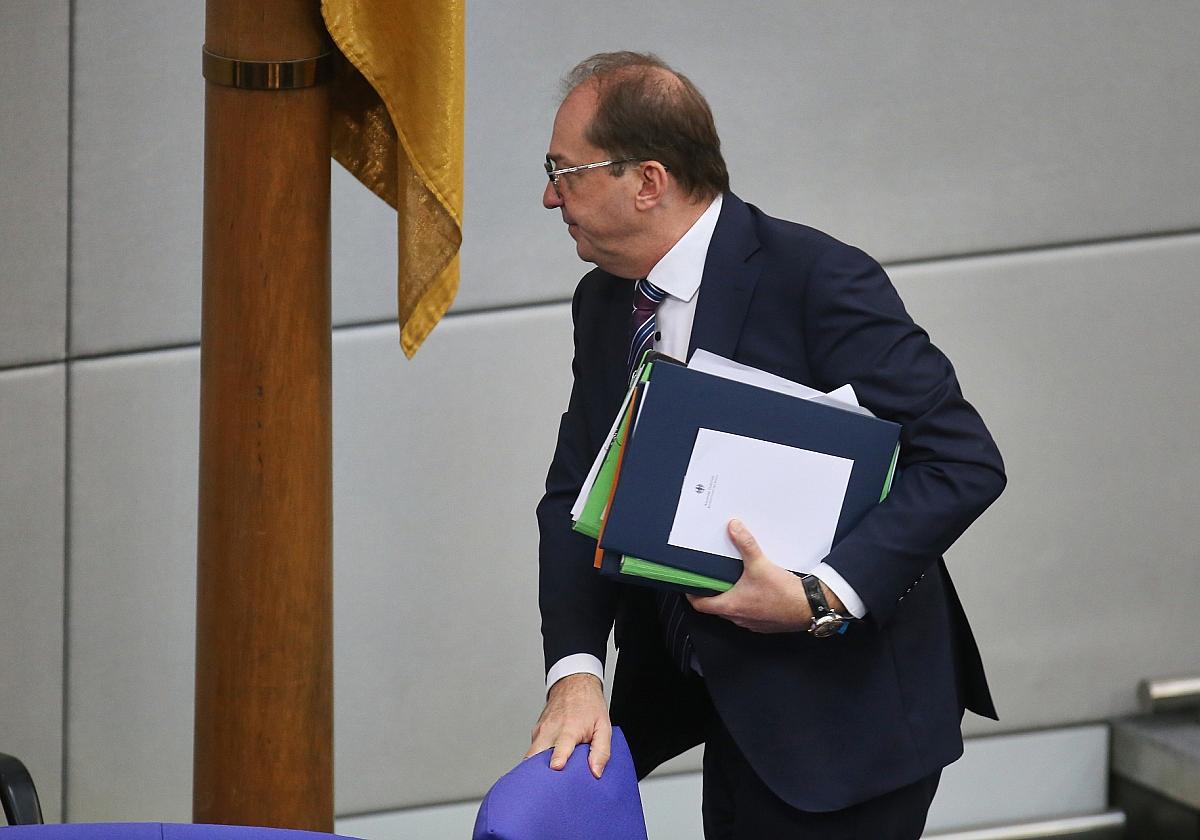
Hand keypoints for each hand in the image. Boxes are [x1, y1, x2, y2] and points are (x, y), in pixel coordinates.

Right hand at [527, 672, 611, 777]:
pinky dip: (535, 761)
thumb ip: (601, 750)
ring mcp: (541, 731)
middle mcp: (551, 730)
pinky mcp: (536, 732)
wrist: (574, 683)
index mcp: (570, 729)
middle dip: (538, 774)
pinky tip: (545, 769)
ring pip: (530, 756)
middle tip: (544, 790)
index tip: (556, 767)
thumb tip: (596, 772)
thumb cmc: (589, 705)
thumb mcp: (604, 726)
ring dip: (534, 770)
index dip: (558, 758)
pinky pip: (532, 750)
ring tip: (543, 786)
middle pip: (536, 756)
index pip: (561, 746)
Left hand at [687, 519, 845, 632]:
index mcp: (731, 606)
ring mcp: (752, 623)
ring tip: (734, 581)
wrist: (809, 606)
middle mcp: (739, 618)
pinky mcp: (764, 624)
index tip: (691, 585)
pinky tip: (755, 591)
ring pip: (733, 611)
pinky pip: (749, 615)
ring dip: (731, 599)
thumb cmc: (784, 593)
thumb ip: (745, 544)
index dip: (692, 594)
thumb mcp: (760, 564)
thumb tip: (734, 528)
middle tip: (713, 578)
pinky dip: (747, 604)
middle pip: (716, 607)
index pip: (700, 605)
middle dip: (713, 593)